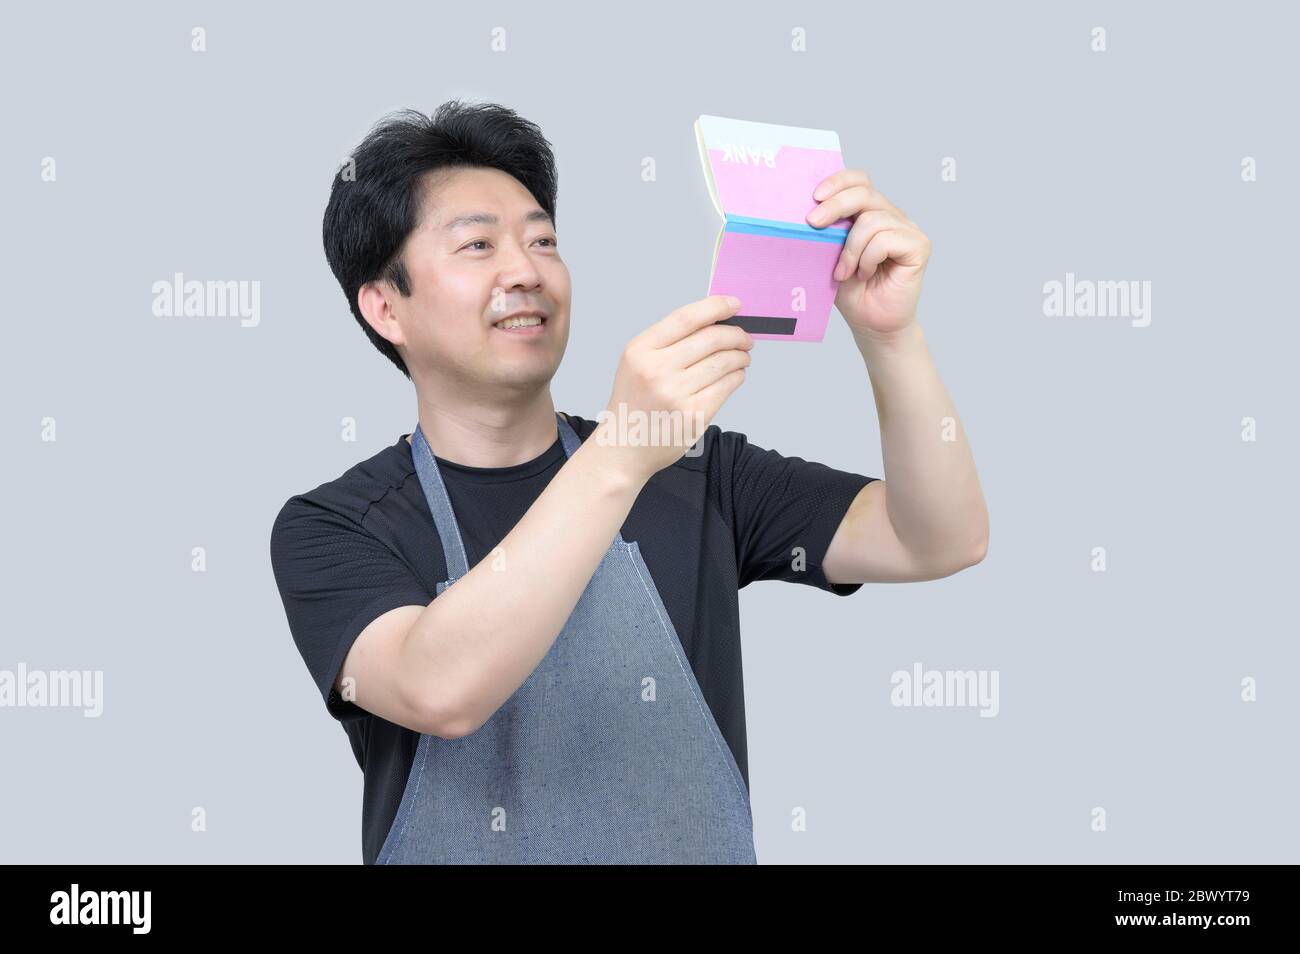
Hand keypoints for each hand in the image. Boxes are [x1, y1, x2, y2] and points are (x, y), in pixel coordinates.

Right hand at [597, 295, 752, 481]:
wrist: (623, 448)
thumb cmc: (634, 402)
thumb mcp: (637, 363)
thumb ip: (668, 341)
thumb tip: (715, 320)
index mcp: (640, 351)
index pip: (686, 317)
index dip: (716, 306)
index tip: (735, 304)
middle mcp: (656, 370)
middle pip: (711, 339)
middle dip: (736, 335)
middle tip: (745, 339)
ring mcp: (675, 394)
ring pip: (724, 362)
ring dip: (740, 356)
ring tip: (742, 357)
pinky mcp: (693, 416)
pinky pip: (727, 386)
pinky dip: (737, 377)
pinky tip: (735, 375)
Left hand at [806, 169, 930, 339]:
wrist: (872, 324)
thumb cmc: (852, 291)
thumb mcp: (831, 255)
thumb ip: (828, 230)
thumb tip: (808, 209)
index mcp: (872, 212)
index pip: (859, 180)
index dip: (838, 182)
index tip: (814, 197)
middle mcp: (893, 216)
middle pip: (864, 193)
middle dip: (835, 206)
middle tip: (812, 224)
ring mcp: (908, 229)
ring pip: (871, 220)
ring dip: (850, 249)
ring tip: (844, 272)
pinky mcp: (919, 246)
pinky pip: (885, 240)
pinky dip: (868, 258)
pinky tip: (866, 274)